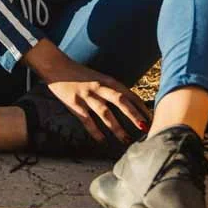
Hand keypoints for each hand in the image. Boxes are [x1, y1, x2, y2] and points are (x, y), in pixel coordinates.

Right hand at [26, 43, 151, 143]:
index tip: (151, 118)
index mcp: (107, 80)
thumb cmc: (79, 74)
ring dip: (116, 128)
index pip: (129, 94)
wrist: (56, 66)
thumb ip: (111, 89)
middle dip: (133, 115)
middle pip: (120, 101)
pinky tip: (102, 141)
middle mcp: (99, 87)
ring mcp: (86, 96)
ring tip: (125, 140)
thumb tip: (128, 103)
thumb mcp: (99, 77)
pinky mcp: (75, 104)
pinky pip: (87, 121)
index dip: (141, 106)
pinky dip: (95, 132)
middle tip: (144, 128)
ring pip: (105, 113)